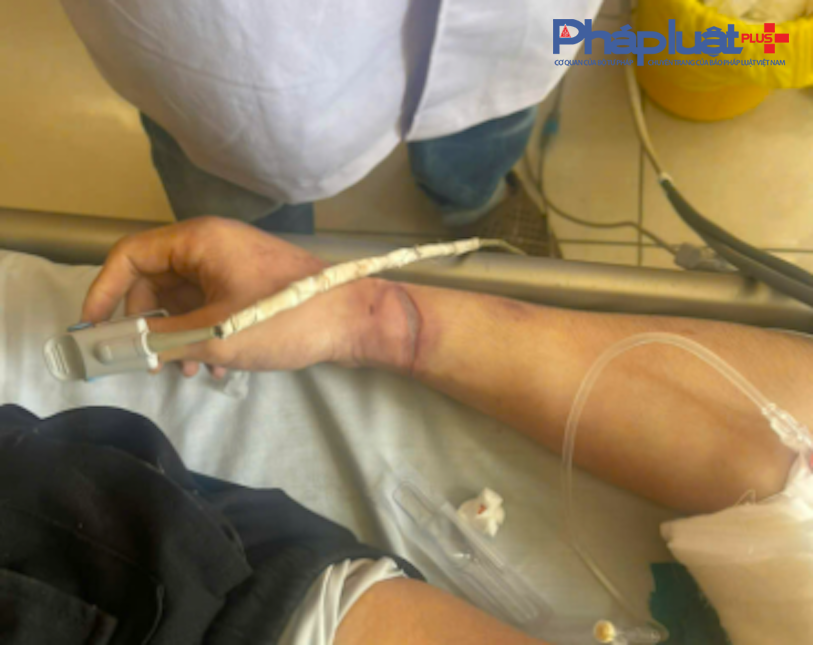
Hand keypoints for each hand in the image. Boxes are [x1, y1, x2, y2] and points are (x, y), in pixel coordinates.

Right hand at [82, 217, 412, 376]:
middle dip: (145, 323)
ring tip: (185, 371)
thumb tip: (121, 347)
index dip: (104, 290)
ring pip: (182, 297)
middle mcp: (210, 245)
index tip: (92, 330)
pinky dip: (200, 334)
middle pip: (153, 279)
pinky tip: (212, 368)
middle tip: (144, 363)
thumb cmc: (282, 319)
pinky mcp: (248, 284)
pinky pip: (207, 305)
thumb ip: (160, 340)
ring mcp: (231, 264)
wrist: (352, 320)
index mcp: (197, 240)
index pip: (130, 254)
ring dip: (175, 335)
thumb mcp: (214, 334)